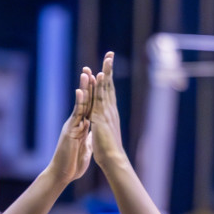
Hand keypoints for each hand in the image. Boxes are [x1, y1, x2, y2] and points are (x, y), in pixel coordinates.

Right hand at [46, 66, 93, 183]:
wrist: (62, 174)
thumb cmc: (72, 165)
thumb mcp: (84, 149)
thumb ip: (87, 139)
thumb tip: (92, 134)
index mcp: (82, 127)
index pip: (90, 106)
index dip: (94, 94)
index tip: (98, 80)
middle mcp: (76, 123)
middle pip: (85, 100)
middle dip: (88, 85)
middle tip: (90, 68)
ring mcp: (72, 125)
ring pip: (80, 104)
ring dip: (83, 88)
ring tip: (86, 73)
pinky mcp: (69, 130)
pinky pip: (75, 114)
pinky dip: (78, 102)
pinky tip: (81, 90)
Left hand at [89, 52, 128, 170]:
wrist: (112, 159)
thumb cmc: (107, 151)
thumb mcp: (102, 135)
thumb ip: (102, 127)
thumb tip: (101, 126)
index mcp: (109, 113)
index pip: (107, 93)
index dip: (106, 80)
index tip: (106, 67)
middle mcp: (110, 109)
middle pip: (109, 85)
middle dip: (109, 69)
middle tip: (109, 54)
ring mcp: (107, 111)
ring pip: (107, 88)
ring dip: (106, 71)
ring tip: (107, 57)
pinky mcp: (101, 116)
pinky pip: (101, 97)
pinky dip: (102, 85)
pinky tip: (101, 74)